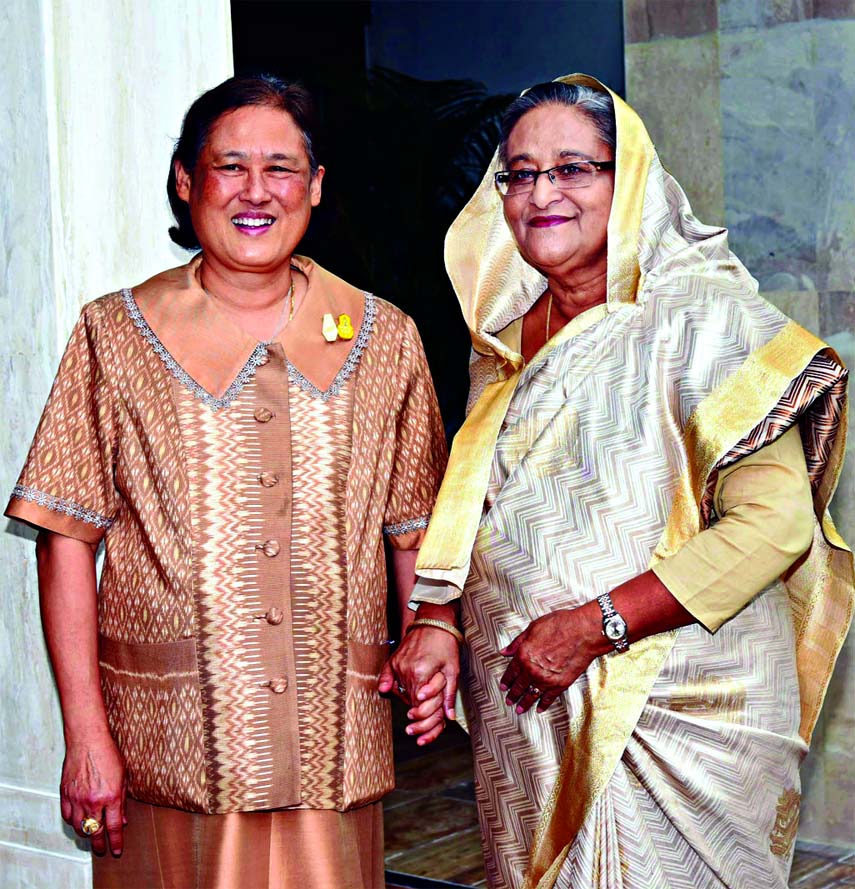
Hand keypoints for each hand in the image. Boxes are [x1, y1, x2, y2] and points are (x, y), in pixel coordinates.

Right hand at [60, 734, 126, 855]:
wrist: (88, 741)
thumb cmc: (108, 754)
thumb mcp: (123, 776)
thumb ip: (122, 800)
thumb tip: (122, 820)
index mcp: (110, 796)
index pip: (113, 827)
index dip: (116, 841)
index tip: (117, 850)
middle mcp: (93, 801)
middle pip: (95, 832)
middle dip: (99, 845)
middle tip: (102, 851)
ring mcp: (77, 799)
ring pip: (79, 827)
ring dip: (86, 834)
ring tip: (92, 836)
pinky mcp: (65, 794)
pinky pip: (67, 816)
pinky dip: (73, 823)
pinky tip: (79, 822)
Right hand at [379, 624, 459, 744]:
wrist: (434, 621)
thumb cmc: (446, 644)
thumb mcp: (452, 670)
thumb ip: (448, 695)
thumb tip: (448, 717)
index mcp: (421, 673)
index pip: (420, 705)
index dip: (425, 719)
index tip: (425, 731)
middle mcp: (406, 670)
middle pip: (409, 701)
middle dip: (417, 717)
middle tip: (415, 730)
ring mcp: (398, 665)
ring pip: (400, 692)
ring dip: (408, 702)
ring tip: (413, 714)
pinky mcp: (394, 660)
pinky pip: (389, 679)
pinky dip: (391, 687)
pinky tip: (389, 692)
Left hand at [500, 603, 603, 713]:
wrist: (583, 632)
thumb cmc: (559, 625)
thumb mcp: (533, 628)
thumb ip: (517, 642)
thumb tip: (505, 651)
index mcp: (523, 655)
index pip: (511, 672)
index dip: (506, 680)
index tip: (503, 687)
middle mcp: (532, 670)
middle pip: (519, 686)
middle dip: (513, 695)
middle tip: (509, 701)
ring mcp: (546, 679)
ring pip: (531, 695)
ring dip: (524, 704)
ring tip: (519, 710)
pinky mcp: (560, 684)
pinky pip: (549, 698)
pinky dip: (543, 704)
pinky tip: (539, 708)